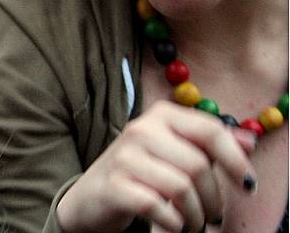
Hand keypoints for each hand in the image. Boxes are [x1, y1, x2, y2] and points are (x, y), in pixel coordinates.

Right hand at [55, 101, 256, 232]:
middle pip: (198, 164)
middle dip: (213, 198)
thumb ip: (210, 145)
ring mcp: (124, 157)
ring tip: (192, 223)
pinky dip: (173, 222)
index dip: (236, 160)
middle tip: (211, 215)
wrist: (90, 197)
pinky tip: (172, 224)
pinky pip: (157, 206)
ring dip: (195, 215)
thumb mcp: (174, 153)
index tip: (247, 186)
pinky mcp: (114, 185)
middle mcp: (141, 130)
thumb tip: (248, 141)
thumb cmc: (140, 174)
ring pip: (181, 188)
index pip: (210, 130)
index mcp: (161, 116)